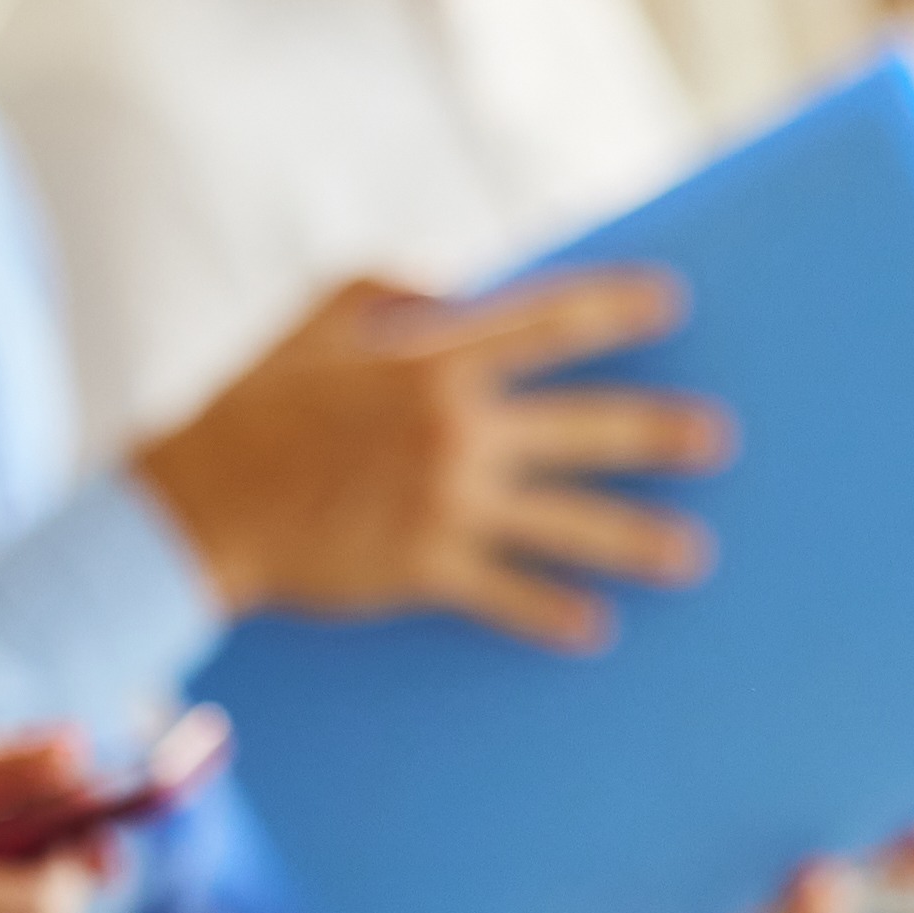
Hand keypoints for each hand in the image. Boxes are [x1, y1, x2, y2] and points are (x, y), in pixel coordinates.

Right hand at [132, 271, 728, 641]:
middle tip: (715, 441)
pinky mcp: (425, 568)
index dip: (614, 309)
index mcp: (432, 361)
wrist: (197, 506)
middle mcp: (454, 430)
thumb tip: (460, 291)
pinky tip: (595, 625)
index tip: (669, 304)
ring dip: (637, 539)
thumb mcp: (317, 314)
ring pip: (569, 523)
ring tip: (691, 556)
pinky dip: (553, 611)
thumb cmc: (254, 402)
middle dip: (658, 433)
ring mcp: (446, 504)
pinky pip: (509, 593)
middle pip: (587, 428)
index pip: (548, 325)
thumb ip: (394, 287)